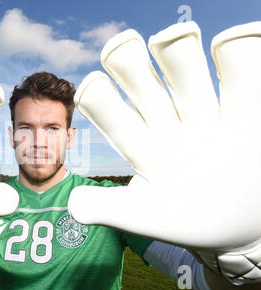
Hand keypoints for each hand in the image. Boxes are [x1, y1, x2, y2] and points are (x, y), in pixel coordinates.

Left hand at [68, 21, 260, 283]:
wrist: (249, 222)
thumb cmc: (196, 218)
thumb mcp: (152, 216)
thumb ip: (112, 209)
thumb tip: (74, 205)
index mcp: (148, 151)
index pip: (119, 125)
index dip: (102, 106)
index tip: (89, 88)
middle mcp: (175, 127)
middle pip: (148, 93)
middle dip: (132, 71)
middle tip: (117, 48)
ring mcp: (212, 117)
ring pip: (191, 80)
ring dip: (178, 58)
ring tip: (167, 39)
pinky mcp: (250, 113)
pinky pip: (245, 82)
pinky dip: (241, 59)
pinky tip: (230, 42)